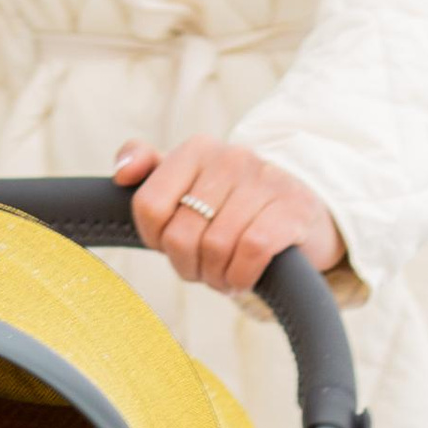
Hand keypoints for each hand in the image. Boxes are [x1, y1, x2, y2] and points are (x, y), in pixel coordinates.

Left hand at [113, 137, 343, 294]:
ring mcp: (266, 180)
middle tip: (204, 270)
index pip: (148, 205)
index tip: (173, 244)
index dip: (156, 239)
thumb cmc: (235, 208)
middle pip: (180, 234)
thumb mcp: (190, 186)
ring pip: (215, 246)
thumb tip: (123, 173)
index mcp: (197, 150)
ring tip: (225, 275)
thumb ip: (150, 172)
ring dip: (217, 276)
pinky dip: (241, 275)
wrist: (304, 216)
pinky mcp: (293, 208)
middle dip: (188, 265)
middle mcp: (232, 157)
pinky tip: (244, 278)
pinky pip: (251, 251)